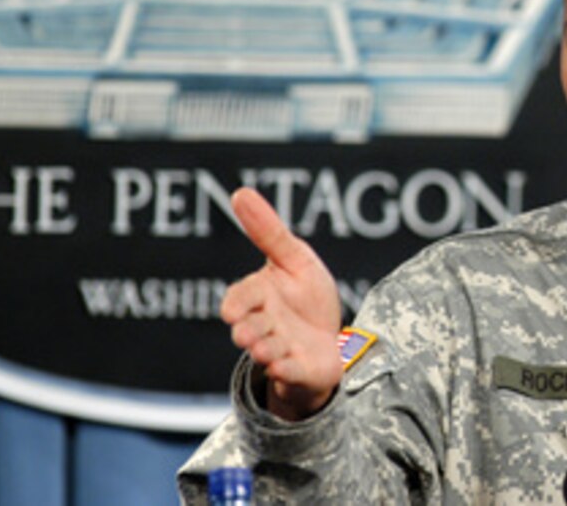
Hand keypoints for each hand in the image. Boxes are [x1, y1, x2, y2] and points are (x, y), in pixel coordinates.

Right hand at [220, 187, 342, 420]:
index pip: (239, 299)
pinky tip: (285, 365)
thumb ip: (268, 232)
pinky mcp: (299, 372)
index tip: (234, 309)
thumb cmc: (307, 298)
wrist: (332, 340)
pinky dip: (286, 370)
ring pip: (266, 352)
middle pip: (248, 329)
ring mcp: (280, 351)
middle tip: (249, 332)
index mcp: (259, 297)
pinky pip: (289, 374)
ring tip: (268, 348)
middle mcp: (264, 326)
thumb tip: (240, 193)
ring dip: (266, 350)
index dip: (238, 304)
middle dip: (249, 331)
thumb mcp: (293, 259)